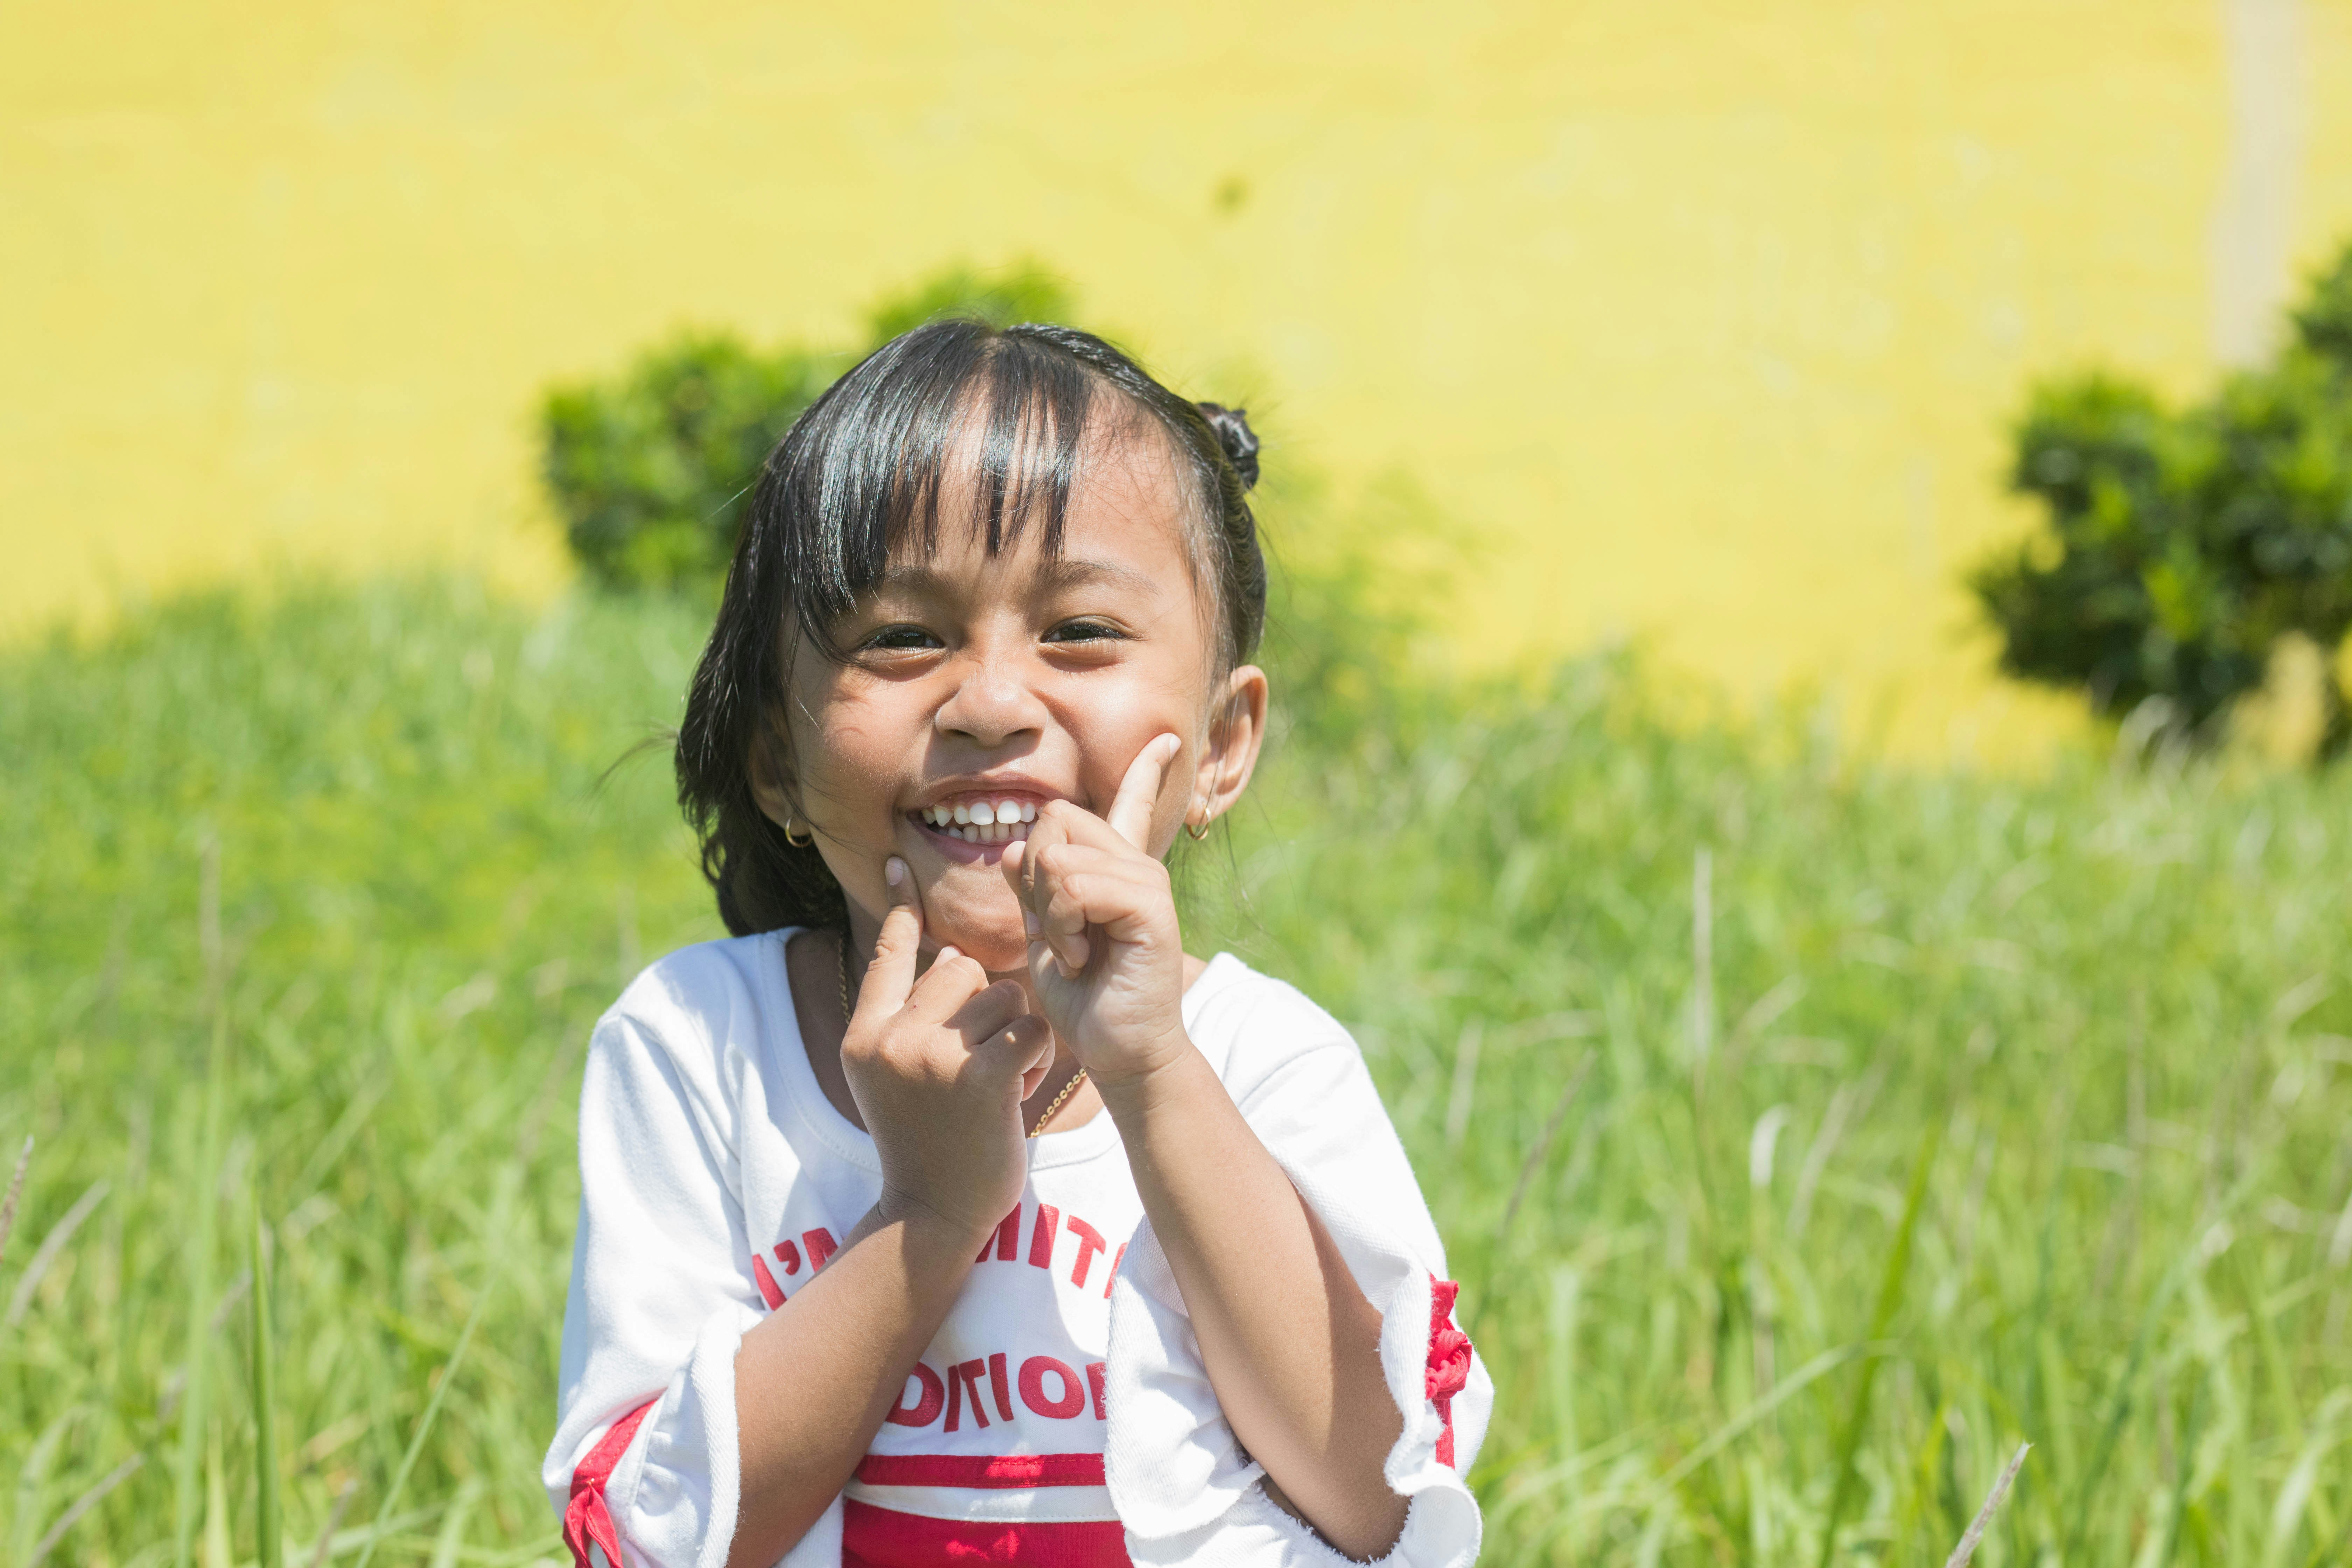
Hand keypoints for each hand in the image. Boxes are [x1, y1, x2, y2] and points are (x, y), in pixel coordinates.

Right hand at [840, 860, 1055, 1240]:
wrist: (933, 1212)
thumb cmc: (924, 1139)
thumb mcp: (890, 1075)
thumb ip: (903, 1018)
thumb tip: (940, 952)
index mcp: (866, 1034)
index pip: (887, 954)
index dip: (900, 909)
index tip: (897, 861)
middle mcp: (891, 1039)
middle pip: (960, 967)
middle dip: (982, 1005)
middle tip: (974, 1062)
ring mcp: (933, 1057)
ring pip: (1002, 994)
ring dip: (1011, 1033)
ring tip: (992, 1083)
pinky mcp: (980, 1078)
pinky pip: (1029, 1028)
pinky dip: (1032, 1057)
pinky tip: (1015, 1093)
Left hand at [1001, 733, 1191, 1089]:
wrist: (1117, 1051)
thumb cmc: (1084, 999)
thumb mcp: (1044, 938)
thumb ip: (1032, 891)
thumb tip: (1013, 847)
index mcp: (1116, 869)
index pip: (1132, 804)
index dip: (1146, 771)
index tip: (1164, 740)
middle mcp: (1137, 866)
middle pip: (1056, 818)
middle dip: (1035, 876)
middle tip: (1060, 932)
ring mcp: (1147, 882)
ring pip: (1060, 857)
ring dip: (1049, 914)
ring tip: (1075, 952)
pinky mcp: (1150, 906)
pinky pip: (1078, 885)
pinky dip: (1064, 926)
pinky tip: (1084, 957)